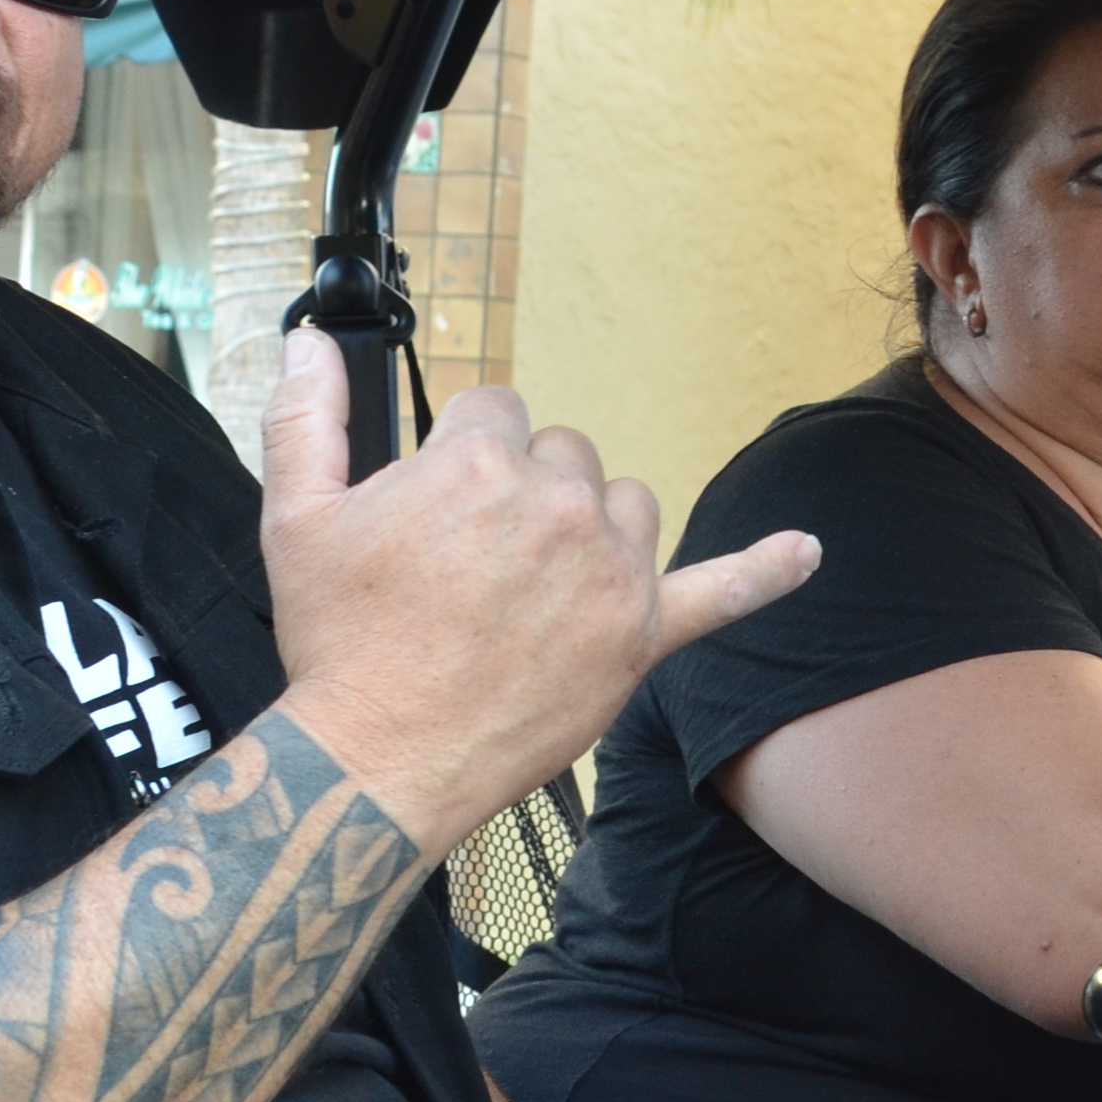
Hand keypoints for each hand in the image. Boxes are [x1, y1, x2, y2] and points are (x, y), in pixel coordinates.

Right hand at [259, 333, 818, 847]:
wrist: (378, 760)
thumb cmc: (339, 641)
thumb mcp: (296, 517)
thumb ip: (306, 415)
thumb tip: (308, 341)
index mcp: (479, 464)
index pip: (495, 411)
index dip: (461, 458)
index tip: (437, 513)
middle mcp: (558, 506)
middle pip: (561, 455)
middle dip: (522, 493)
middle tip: (471, 566)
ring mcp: (610, 572)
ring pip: (625, 504)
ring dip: (593, 526)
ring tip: (537, 584)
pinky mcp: (641, 637)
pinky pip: (723, 592)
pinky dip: (767, 571)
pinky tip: (805, 553)